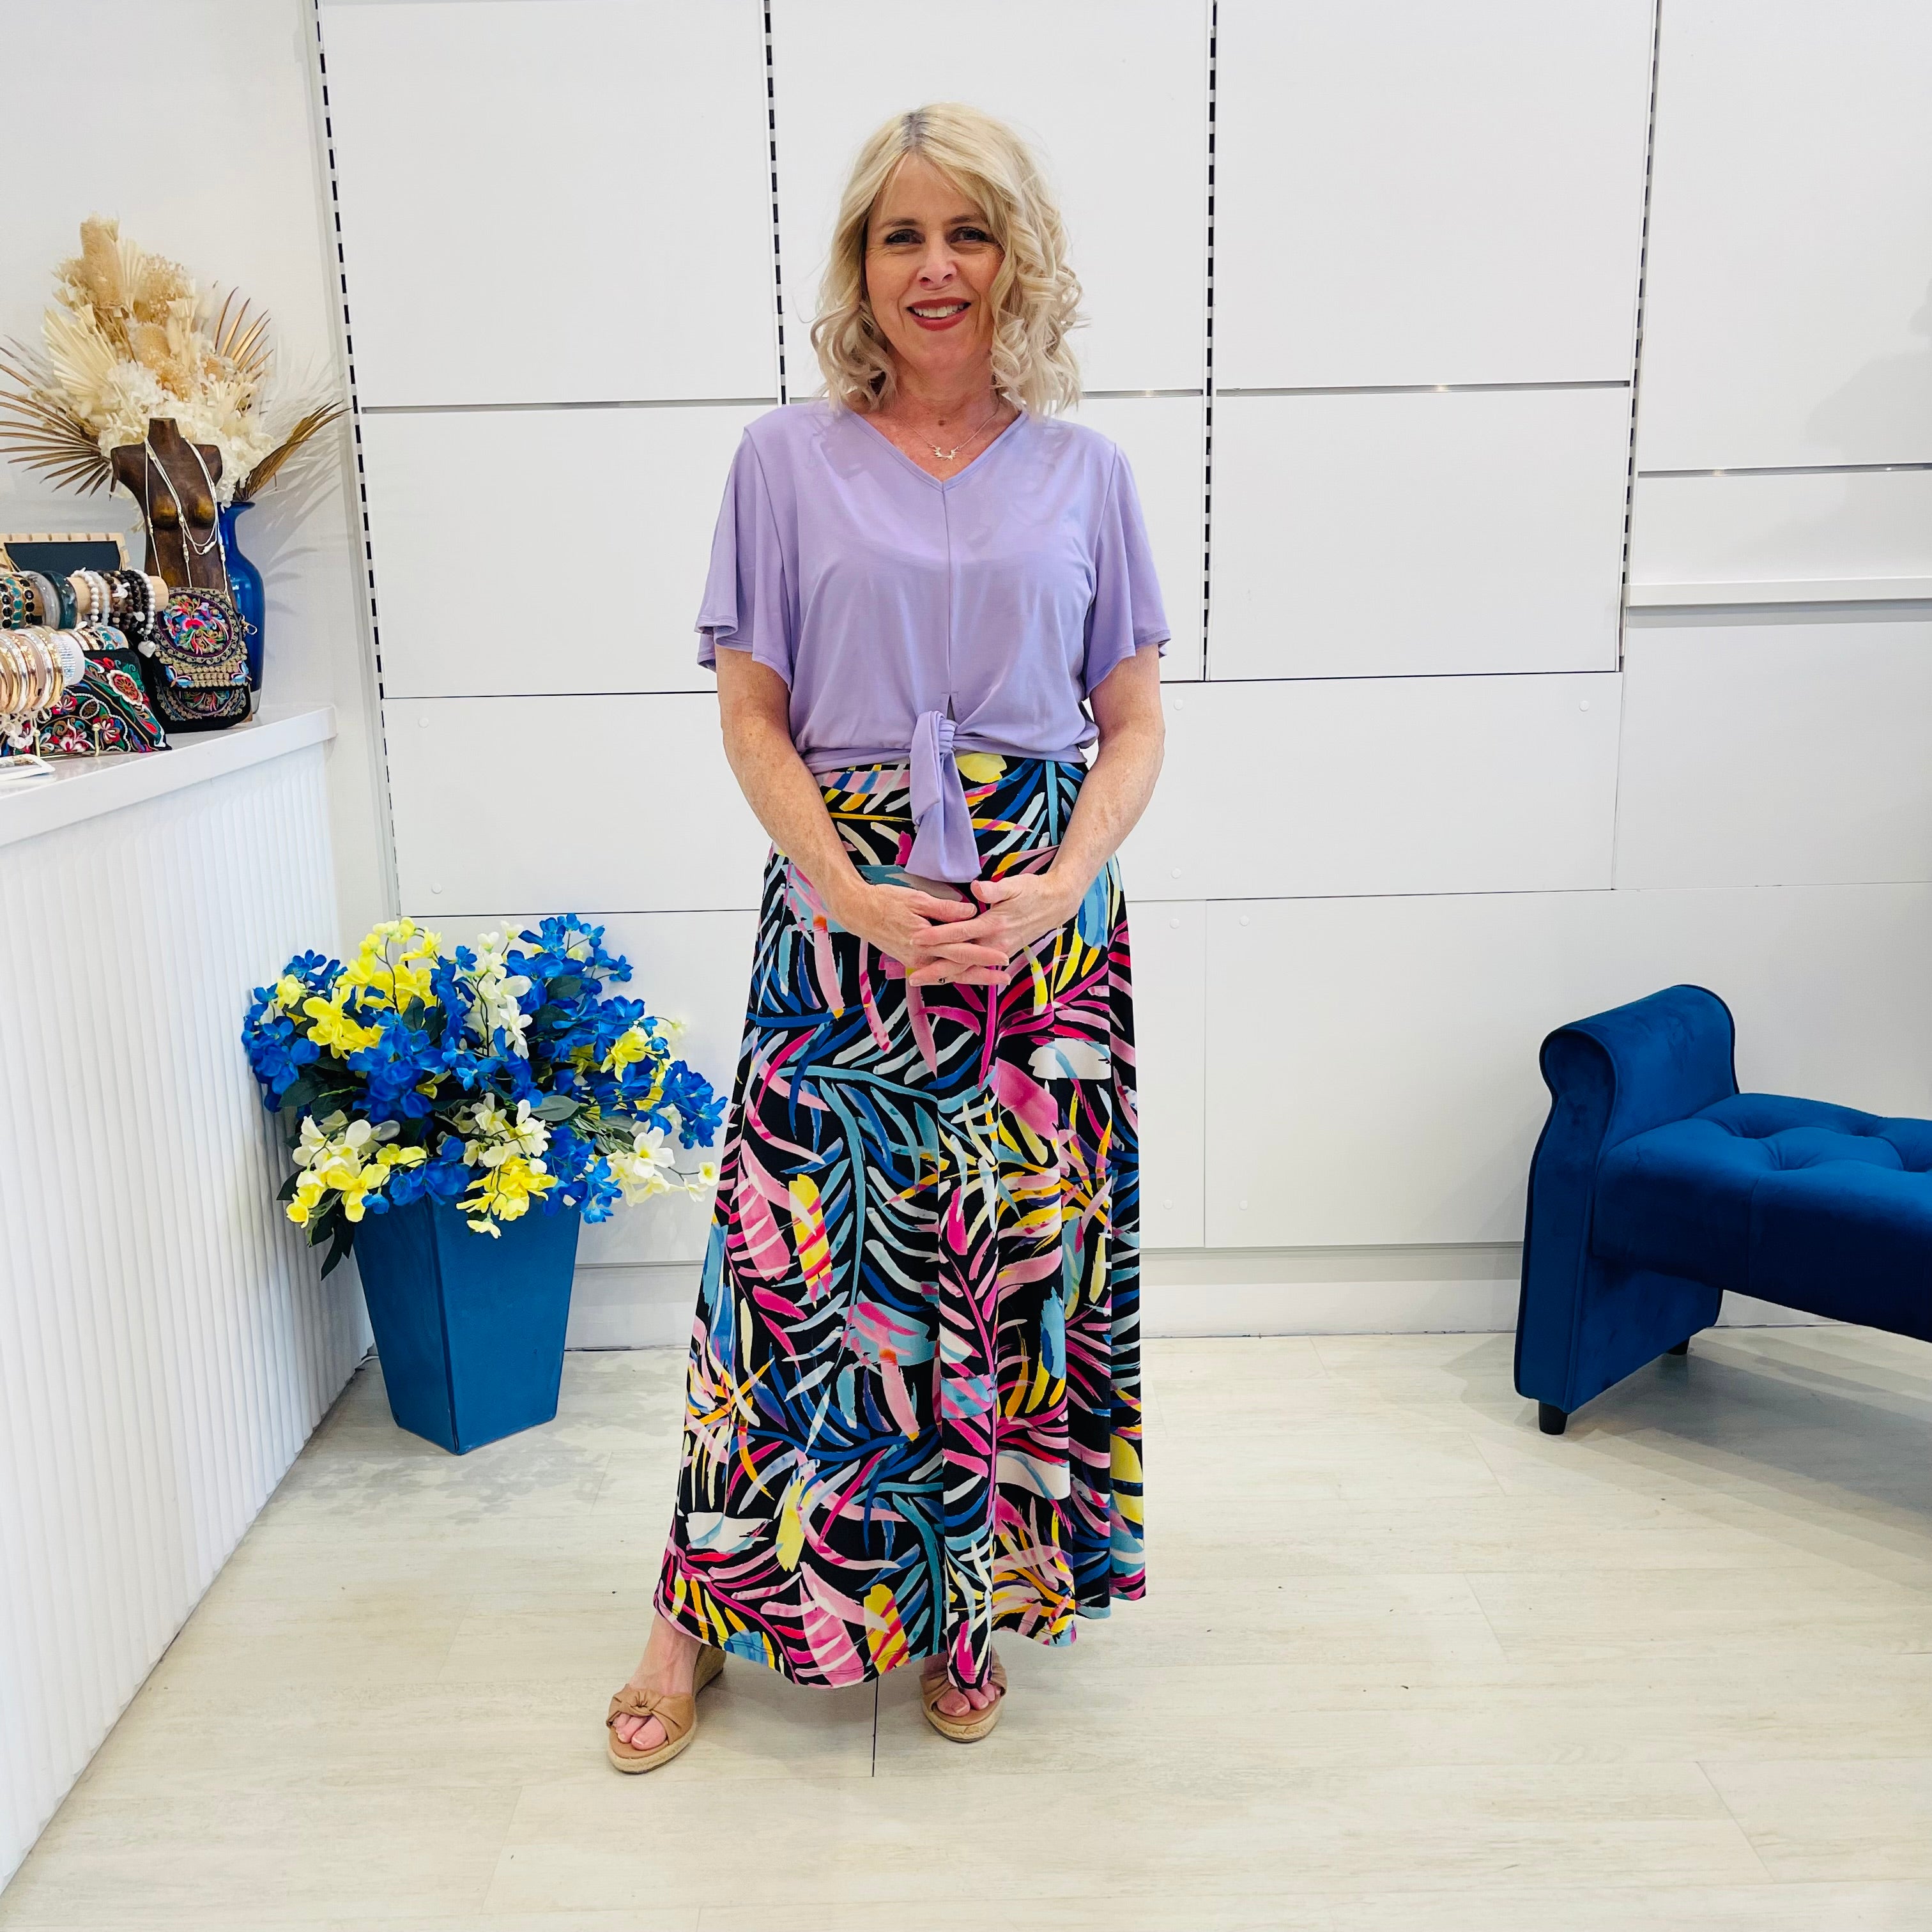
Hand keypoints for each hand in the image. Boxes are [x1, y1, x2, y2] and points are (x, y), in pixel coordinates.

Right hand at [823, 876, 1006, 984]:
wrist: (857, 913)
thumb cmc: (886, 901)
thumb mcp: (917, 899)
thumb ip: (945, 909)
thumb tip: (971, 912)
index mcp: (925, 941)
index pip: (962, 950)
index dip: (984, 954)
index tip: (1004, 957)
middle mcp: (921, 957)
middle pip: (959, 968)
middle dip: (984, 974)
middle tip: (1006, 978)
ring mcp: (915, 962)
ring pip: (949, 972)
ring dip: (971, 977)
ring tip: (992, 979)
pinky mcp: (911, 961)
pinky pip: (936, 971)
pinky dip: (952, 973)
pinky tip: (965, 974)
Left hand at [903, 872, 1083, 986]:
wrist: (1055, 905)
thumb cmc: (1032, 891)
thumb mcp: (1014, 885)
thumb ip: (994, 889)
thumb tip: (977, 887)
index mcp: (994, 925)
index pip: (959, 933)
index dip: (936, 936)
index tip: (915, 938)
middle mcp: (995, 943)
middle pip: (960, 960)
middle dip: (936, 968)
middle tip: (912, 975)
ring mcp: (999, 951)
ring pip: (967, 968)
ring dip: (945, 975)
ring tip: (923, 979)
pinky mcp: (1002, 953)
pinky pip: (977, 967)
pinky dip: (960, 973)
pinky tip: (946, 975)